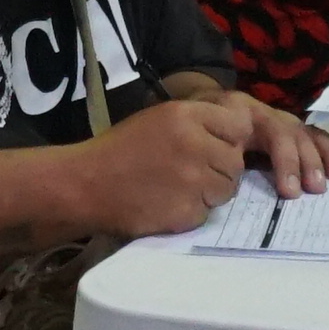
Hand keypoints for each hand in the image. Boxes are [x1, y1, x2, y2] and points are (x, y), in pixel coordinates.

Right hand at [87, 87, 328, 235]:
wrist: (85, 185)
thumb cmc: (121, 149)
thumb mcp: (160, 118)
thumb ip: (200, 122)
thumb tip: (243, 130)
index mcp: (185, 115)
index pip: (238, 126)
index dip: (228, 140)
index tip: (213, 147)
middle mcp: (194, 145)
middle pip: (235, 163)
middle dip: (220, 170)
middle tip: (191, 173)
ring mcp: (192, 181)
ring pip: (226, 190)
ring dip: (209, 193)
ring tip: (178, 188)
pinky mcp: (185, 212)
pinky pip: (207, 213)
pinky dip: (191, 213)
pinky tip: (167, 204)